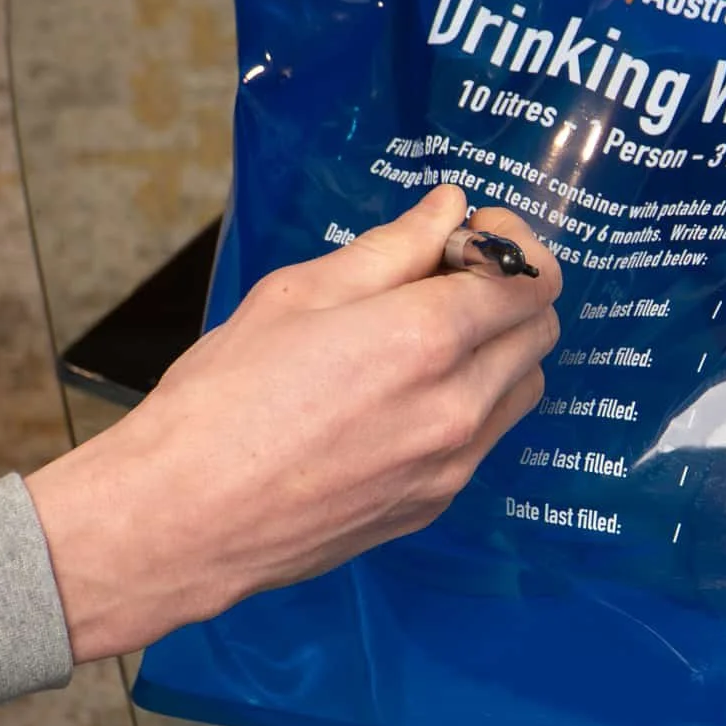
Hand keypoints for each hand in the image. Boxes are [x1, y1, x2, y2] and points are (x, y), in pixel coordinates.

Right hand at [25, 186, 560, 661]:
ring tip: (427, 340)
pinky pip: (486, 438)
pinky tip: (405, 397)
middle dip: (510, 293)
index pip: (531, 279)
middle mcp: (458, 405)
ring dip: (498, 351)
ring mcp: (453, 463)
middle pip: (541, 331)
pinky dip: (472, 404)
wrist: (184, 516)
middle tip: (448, 281)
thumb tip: (447, 210)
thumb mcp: (299, 294)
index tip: (473, 234)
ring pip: (523, 387)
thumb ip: (391, 249)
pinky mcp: (436, 502)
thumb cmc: (223, 397)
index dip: (512, 244)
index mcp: (426, 339)